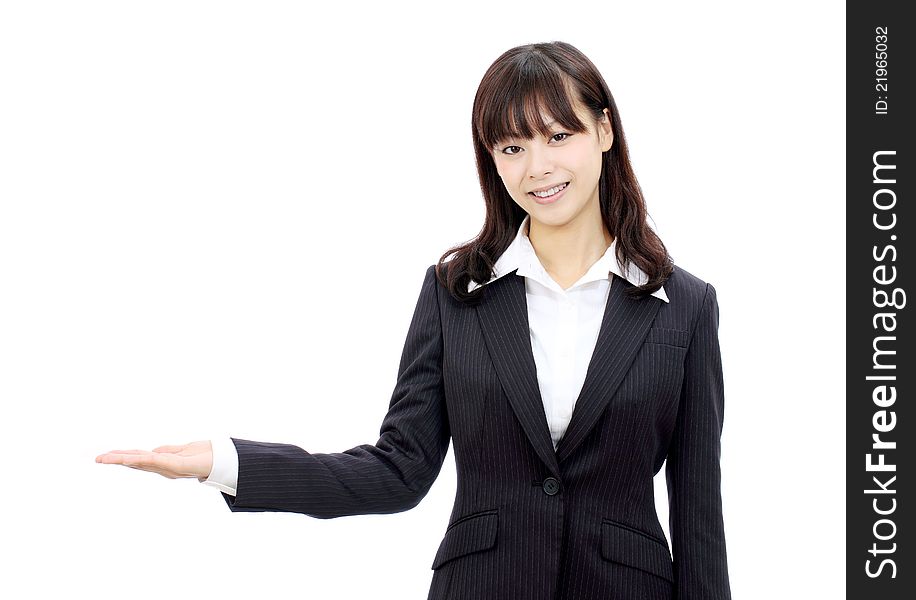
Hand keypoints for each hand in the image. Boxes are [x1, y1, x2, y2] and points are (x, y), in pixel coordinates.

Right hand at [95, 440, 213, 480]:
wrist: (221, 462)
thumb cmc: (203, 456)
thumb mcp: (181, 451)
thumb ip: (166, 452)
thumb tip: (152, 452)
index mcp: (162, 463)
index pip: (138, 459)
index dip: (122, 457)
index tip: (106, 456)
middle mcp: (162, 467)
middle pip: (135, 461)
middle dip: (116, 459)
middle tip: (97, 459)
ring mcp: (168, 467)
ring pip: (141, 461)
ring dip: (123, 459)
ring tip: (105, 458)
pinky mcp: (177, 466)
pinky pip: (156, 461)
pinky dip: (141, 459)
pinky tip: (129, 458)